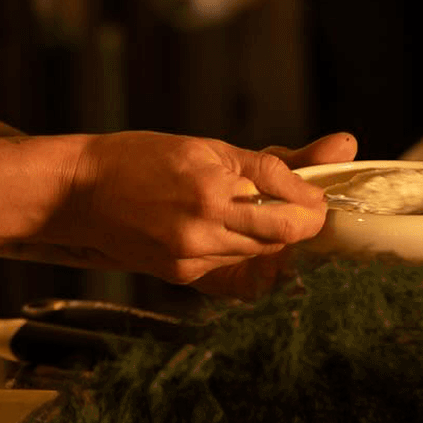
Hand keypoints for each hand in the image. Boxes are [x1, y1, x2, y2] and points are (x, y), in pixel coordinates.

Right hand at [47, 130, 332, 286]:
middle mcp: (202, 229)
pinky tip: (226, 227)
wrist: (77, 193)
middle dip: (301, 221)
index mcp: (211, 189)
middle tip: (303, 204)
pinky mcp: (181, 275)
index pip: (287, 198)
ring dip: (273, 234)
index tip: (316, 193)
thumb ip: (275, 160)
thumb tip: (344, 147)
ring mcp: (191, 257)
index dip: (312, 198)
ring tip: (260, 210)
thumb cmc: (141, 159)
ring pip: (261, 251)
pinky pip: (231, 263)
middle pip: (282, 234)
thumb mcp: (208, 147)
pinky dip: (241, 245)